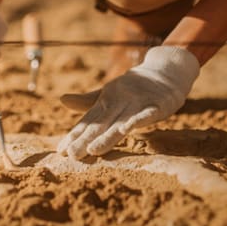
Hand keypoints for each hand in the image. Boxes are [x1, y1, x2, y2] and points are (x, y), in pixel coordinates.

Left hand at [57, 46, 199, 159]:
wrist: (165, 70)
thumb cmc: (134, 87)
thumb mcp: (109, 93)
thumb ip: (87, 101)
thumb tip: (61, 100)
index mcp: (106, 101)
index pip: (89, 121)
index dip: (75, 135)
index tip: (61, 151)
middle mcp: (119, 101)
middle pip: (101, 124)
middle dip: (86, 140)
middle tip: (72, 155)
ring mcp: (137, 103)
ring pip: (120, 122)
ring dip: (107, 136)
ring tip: (93, 150)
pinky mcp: (156, 104)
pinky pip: (146, 114)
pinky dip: (137, 121)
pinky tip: (127, 130)